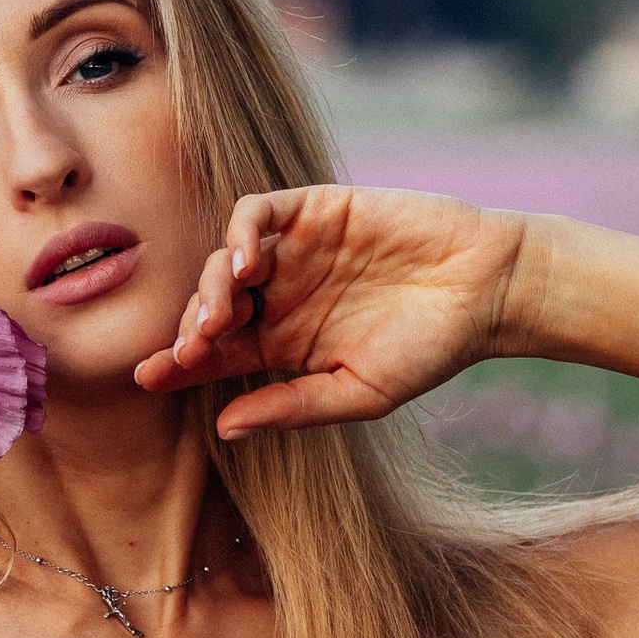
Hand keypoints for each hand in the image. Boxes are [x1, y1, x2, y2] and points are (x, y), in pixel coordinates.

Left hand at [132, 185, 529, 434]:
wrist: (491, 288)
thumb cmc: (430, 350)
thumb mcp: (357, 392)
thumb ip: (291, 406)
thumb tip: (223, 428)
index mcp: (279, 343)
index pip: (212, 354)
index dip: (176, 364)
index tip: (147, 377)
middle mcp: (277, 297)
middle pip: (208, 307)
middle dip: (191, 329)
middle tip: (191, 347)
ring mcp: (293, 252)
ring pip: (224, 261)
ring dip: (210, 287)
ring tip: (219, 315)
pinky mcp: (315, 209)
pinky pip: (257, 213)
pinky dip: (240, 234)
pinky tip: (246, 264)